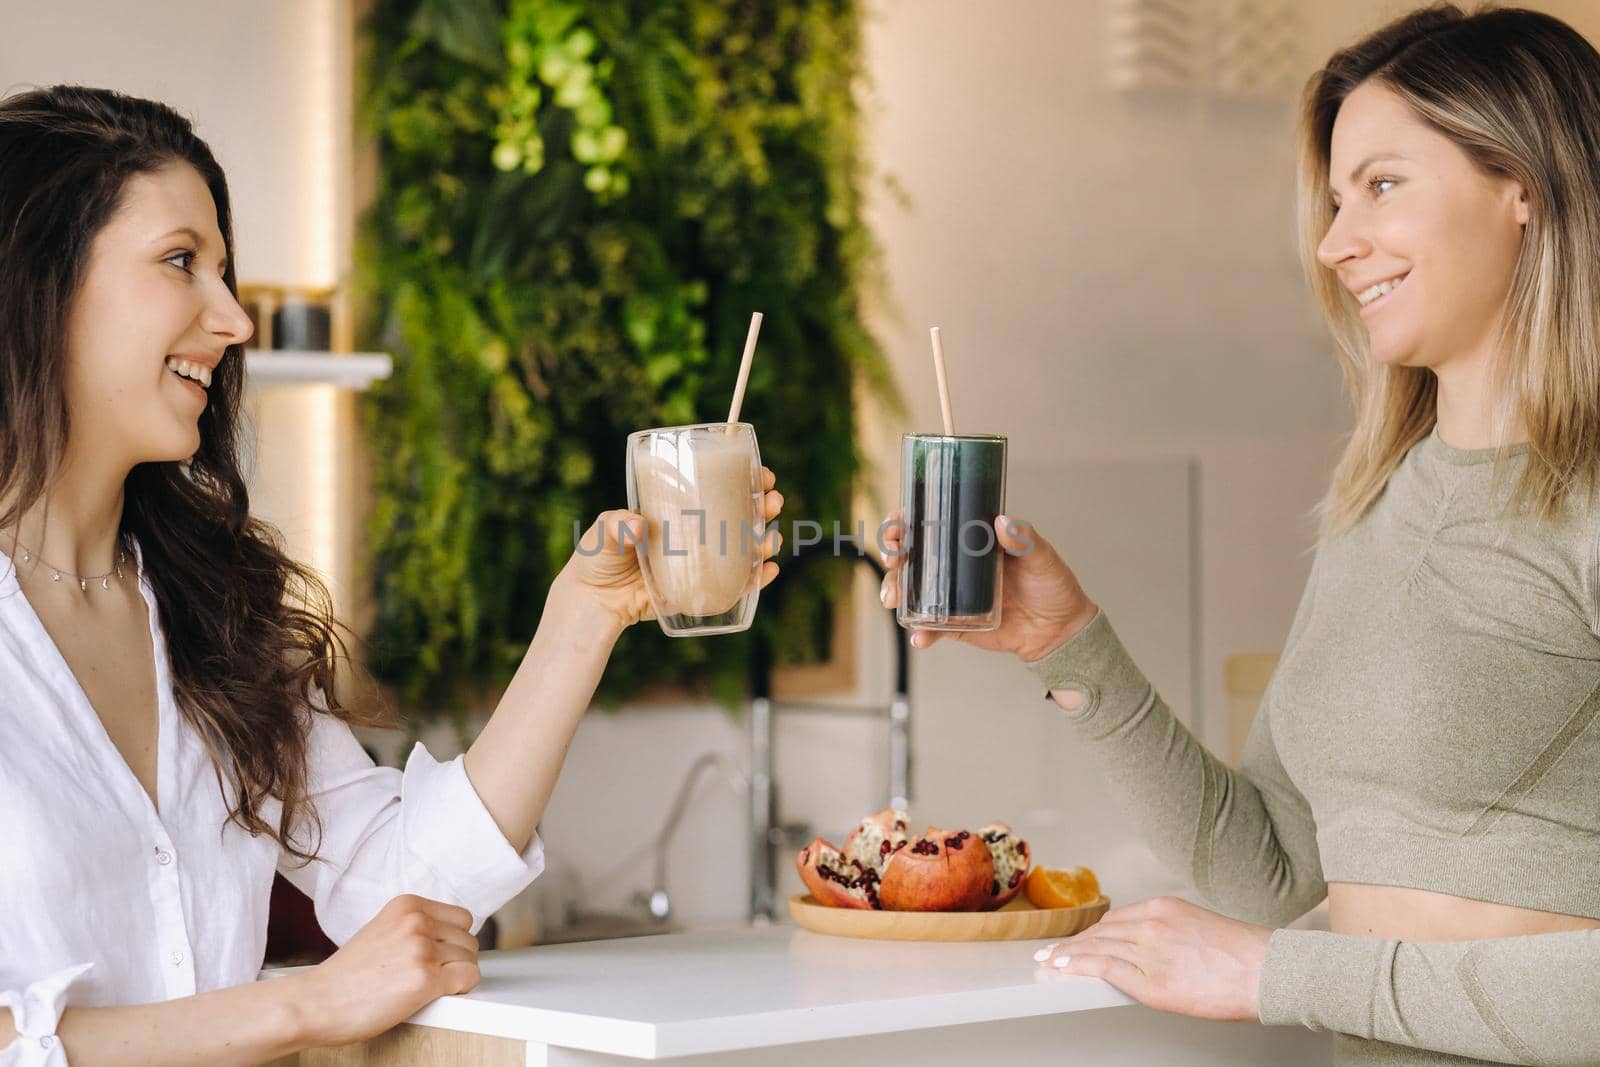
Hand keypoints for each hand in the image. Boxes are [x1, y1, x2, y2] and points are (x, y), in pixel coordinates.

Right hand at [293, 895, 481, 1047]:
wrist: (316, 1003)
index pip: (461, 917)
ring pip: (470, 958)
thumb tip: (450, 938)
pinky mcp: (425, 977)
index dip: (453, 941)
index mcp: (406, 905)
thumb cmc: (345, 977)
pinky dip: (461, 989)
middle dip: (456, 959)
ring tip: (426, 986)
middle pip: (468, 938)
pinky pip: (468, 977)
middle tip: (430, 975)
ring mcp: (421, 947)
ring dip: (456, 976)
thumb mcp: (382, 931)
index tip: (440, 955)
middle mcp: (416, 921)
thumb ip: (414, 928)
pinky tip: (438, 994)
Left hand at [560, 466, 784, 632]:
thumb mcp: (604, 532)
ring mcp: (702, 563)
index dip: (747, 481)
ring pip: (745, 550)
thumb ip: (617, 525)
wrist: (593, 601)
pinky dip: (757, 580)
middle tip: (772, 502)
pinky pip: (736, 586)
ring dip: (766, 542)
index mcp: (679, 511)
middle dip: (765, 507)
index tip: (763, 476)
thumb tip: (638, 526)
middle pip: (742, 516)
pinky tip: (768, 572)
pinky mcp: (701, 591)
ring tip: (770, 540)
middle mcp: (696, 534)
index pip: (719, 489)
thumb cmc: (597, 557)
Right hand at [877, 512, 1096, 661]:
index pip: (931, 524)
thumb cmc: (1053, 586)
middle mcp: (956, 566)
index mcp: (972, 541)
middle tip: (894, 560)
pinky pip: (930, 628)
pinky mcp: (955, 625)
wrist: (1059, 630)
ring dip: (895, 592)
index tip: (897, 524)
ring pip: (912, 591)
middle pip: (911, 555)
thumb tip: (1003, 523)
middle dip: (893, 555)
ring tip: (894, 600)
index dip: (906, 521)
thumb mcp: (1043, 558)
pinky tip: (920, 637)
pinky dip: (921, 633)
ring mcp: (952, 596)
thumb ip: (1025, 540)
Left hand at [1033, 896, 1272, 1022]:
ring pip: (1096, 947)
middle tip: (1055, 951)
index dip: (1093, 932)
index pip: (1117, 919)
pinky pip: (1104, 968)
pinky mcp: (1151, 980)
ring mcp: (1149, 950)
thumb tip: (1155, 953)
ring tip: (1051, 962)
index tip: (1080, 938)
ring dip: (1069, 955)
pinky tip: (1063, 969)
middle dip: (1076, 943)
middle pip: (1101, 932)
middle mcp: (1152, 924)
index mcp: (1165, 908)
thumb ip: (1172, 936)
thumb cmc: (1248, 957)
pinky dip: (1078, 966)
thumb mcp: (1203, 930)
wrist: (1270, 971)